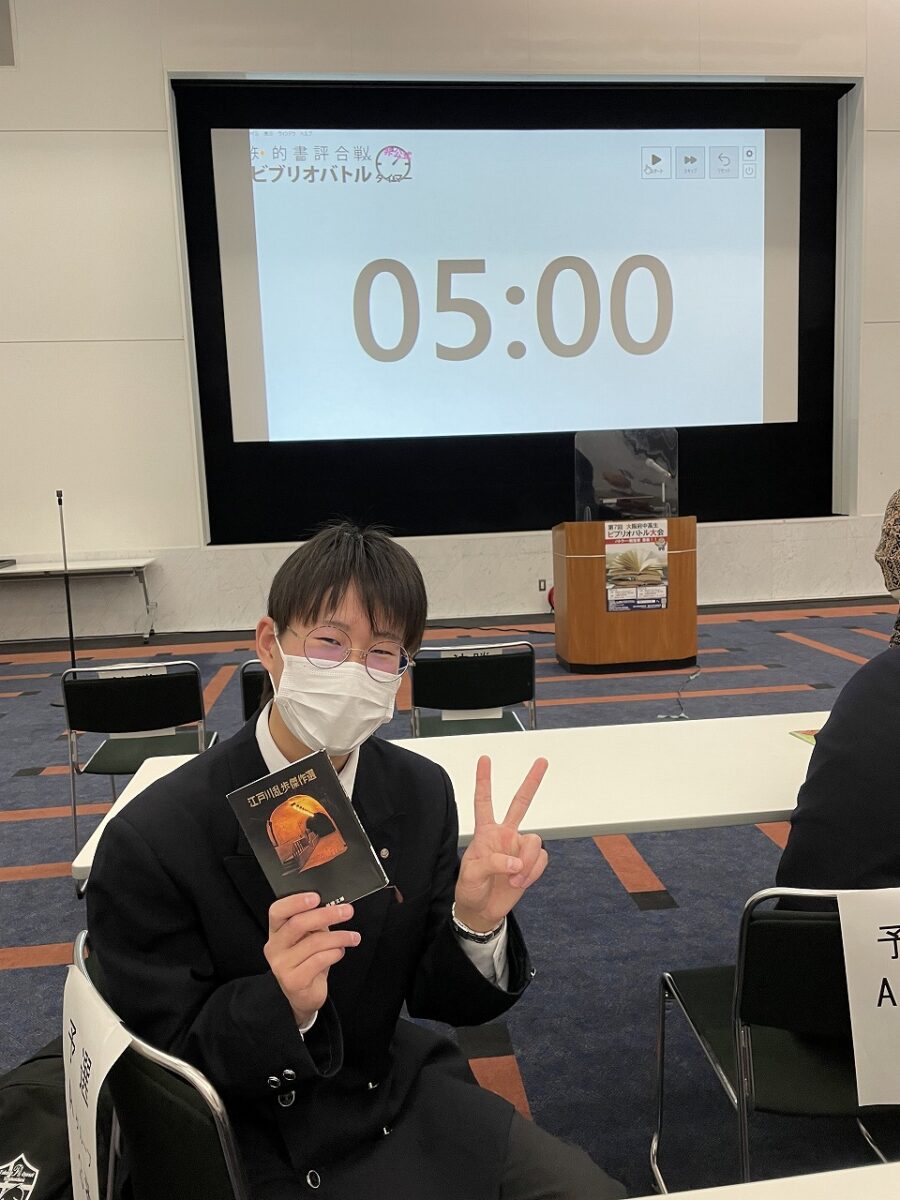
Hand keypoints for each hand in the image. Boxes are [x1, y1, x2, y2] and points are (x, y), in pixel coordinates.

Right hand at [264, 892, 359, 1025]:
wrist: (304, 995)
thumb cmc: (308, 961)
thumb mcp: (309, 937)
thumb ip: (314, 922)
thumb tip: (335, 905)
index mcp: (276, 931)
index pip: (277, 911)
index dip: (295, 901)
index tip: (316, 896)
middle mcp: (275, 947)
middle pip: (298, 924)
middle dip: (326, 914)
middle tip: (347, 911)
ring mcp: (281, 965)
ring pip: (314, 942)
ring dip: (339, 937)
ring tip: (353, 937)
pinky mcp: (293, 981)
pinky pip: (319, 960)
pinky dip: (334, 953)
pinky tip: (340, 952)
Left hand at [454, 756, 548, 931]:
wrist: (482, 910)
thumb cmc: (470, 889)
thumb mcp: (472, 874)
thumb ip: (492, 863)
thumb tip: (516, 862)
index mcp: (485, 832)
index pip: (484, 801)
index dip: (484, 780)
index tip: (484, 760)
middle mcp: (504, 835)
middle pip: (520, 803)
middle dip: (531, 782)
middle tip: (542, 762)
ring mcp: (518, 848)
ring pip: (535, 841)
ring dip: (527, 862)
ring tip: (514, 878)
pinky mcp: (530, 863)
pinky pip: (541, 860)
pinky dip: (532, 873)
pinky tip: (520, 881)